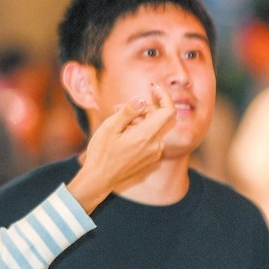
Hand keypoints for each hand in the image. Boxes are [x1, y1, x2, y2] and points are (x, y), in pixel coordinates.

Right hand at [66, 84, 176, 211]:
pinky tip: (124, 133)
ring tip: (118, 121)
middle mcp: (155, 145)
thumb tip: (142, 99)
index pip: (168, 111)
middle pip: (159, 118)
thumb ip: (128, 111)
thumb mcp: (110, 127)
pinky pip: (151, 139)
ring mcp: (154, 154)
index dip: (164, 96)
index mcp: (146, 135)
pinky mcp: (151, 159)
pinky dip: (141, 131)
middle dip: (144, 108)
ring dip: (140, 120)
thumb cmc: (102, 153)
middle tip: (119, 106)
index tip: (153, 88)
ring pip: (154, 128)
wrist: (99, 180)